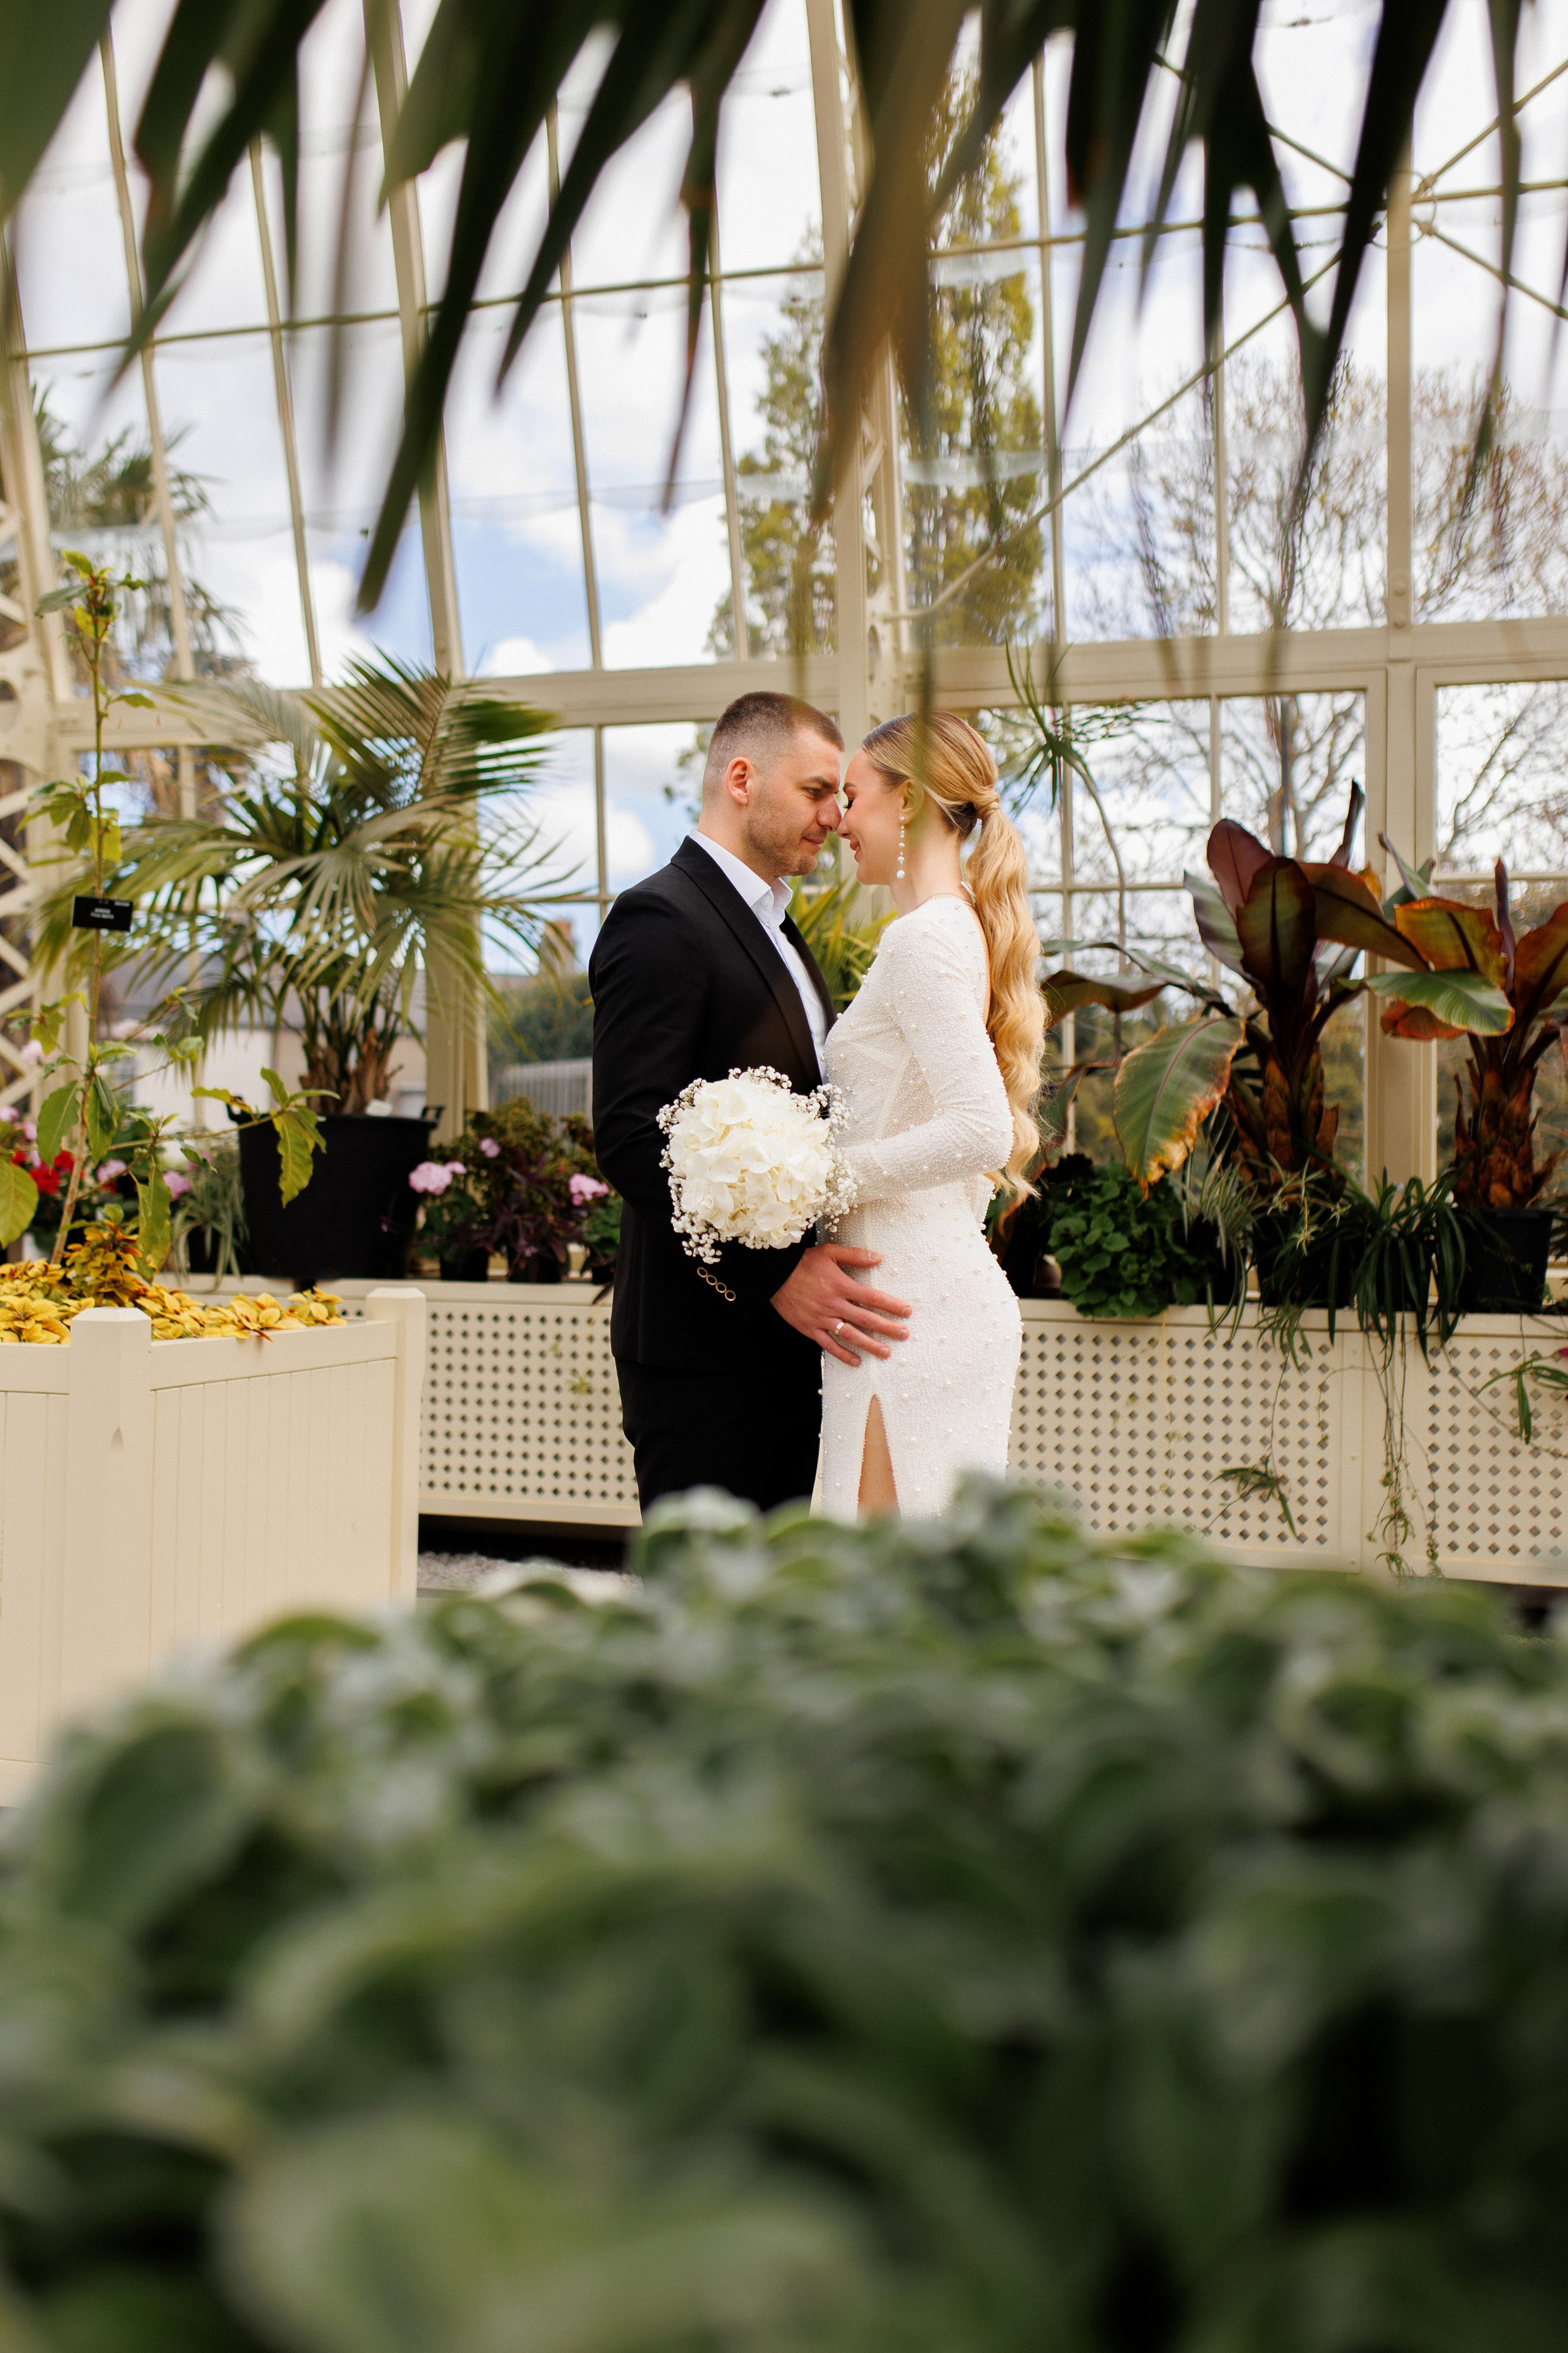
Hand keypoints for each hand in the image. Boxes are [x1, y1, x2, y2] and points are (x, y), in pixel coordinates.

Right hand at [771, 1243, 911, 1366]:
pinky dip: (843, 1354)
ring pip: (850, 1335)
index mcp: (841, 1285)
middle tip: (904, 1335)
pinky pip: (828, 1345)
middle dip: (887, 1328)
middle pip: (866, 1319)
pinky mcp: (810, 1329)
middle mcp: (833, 1304)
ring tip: (886, 1352)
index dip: (891, 1305)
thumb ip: (854, 1255)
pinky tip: (856, 1361)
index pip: (872, 1297)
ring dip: (869, 1345)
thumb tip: (878, 1258)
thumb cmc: (802, 1263)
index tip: (907, 1312)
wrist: (773, 1276)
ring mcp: (821, 1319)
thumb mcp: (829, 1252)